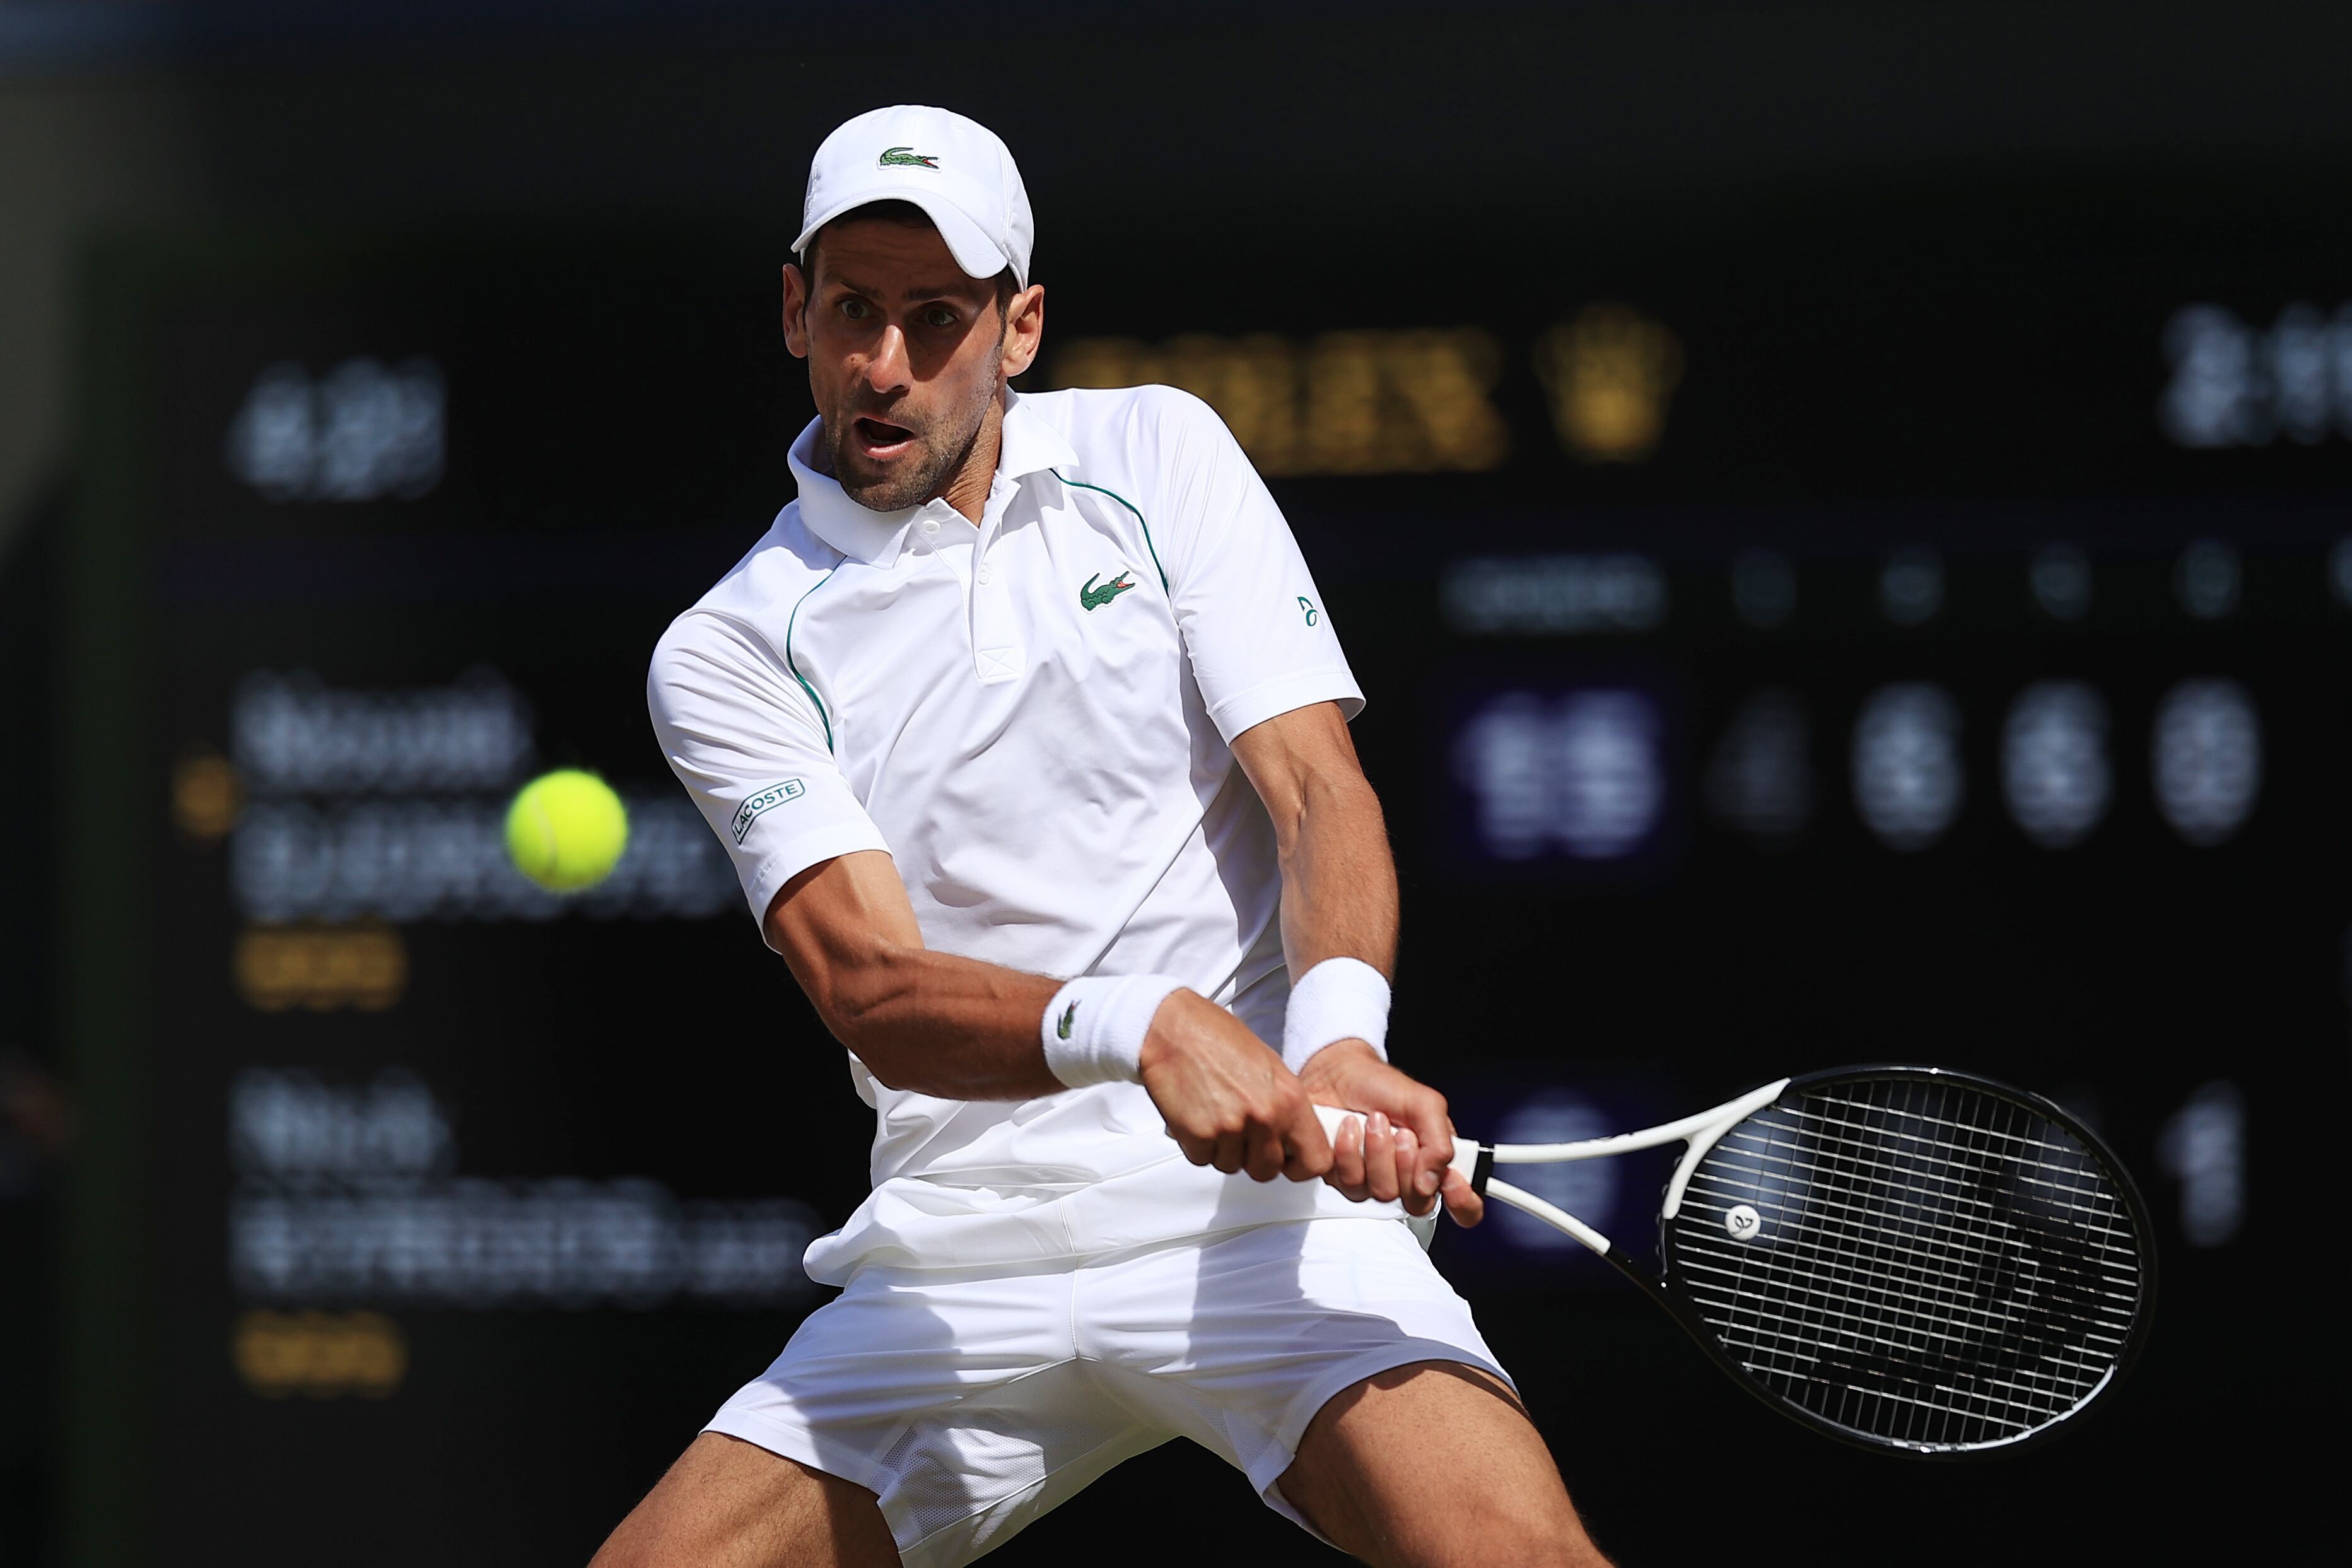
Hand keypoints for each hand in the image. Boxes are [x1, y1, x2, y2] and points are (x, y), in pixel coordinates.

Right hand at [1138, 990, 1332, 1182]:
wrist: (1173, 1028)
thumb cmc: (1217, 1038)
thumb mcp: (1270, 1068)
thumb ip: (1285, 1106)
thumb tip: (1291, 1136)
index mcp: (1290, 1099)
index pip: (1316, 1161)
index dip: (1300, 1167)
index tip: (1288, 1161)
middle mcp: (1265, 1117)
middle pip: (1268, 1171)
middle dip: (1253, 1158)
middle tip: (1240, 1132)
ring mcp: (1231, 1129)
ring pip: (1232, 1166)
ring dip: (1222, 1150)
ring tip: (1214, 1114)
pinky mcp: (1199, 1136)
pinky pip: (1203, 1159)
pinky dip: (1197, 1145)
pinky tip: (1196, 1115)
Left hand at [1299, 1042, 1483, 1226]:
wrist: (1337, 1073)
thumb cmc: (1382, 1086)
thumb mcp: (1424, 1103)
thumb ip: (1440, 1142)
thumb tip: (1433, 1181)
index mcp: (1436, 1161)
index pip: (1463, 1206)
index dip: (1462, 1202)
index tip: (1451, 1180)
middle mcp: (1408, 1177)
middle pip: (1417, 1203)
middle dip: (1407, 1164)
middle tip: (1402, 1133)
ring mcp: (1375, 1181)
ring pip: (1381, 1193)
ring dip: (1376, 1152)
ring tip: (1373, 1121)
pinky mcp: (1345, 1178)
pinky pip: (1349, 1184)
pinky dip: (1348, 1152)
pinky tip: (1348, 1129)